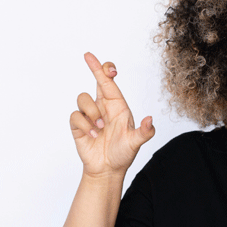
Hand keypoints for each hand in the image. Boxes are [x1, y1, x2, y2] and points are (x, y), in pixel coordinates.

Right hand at [69, 53, 154, 176]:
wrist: (107, 170)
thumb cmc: (123, 154)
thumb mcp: (135, 143)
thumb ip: (145, 132)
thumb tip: (150, 119)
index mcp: (118, 106)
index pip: (110, 83)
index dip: (106, 69)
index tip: (106, 65)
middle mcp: (103, 107)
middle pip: (96, 80)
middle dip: (94, 67)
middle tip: (88, 56)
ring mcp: (90, 115)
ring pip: (83, 98)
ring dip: (92, 112)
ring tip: (100, 128)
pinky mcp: (79, 125)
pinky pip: (75, 116)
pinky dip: (84, 125)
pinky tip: (93, 135)